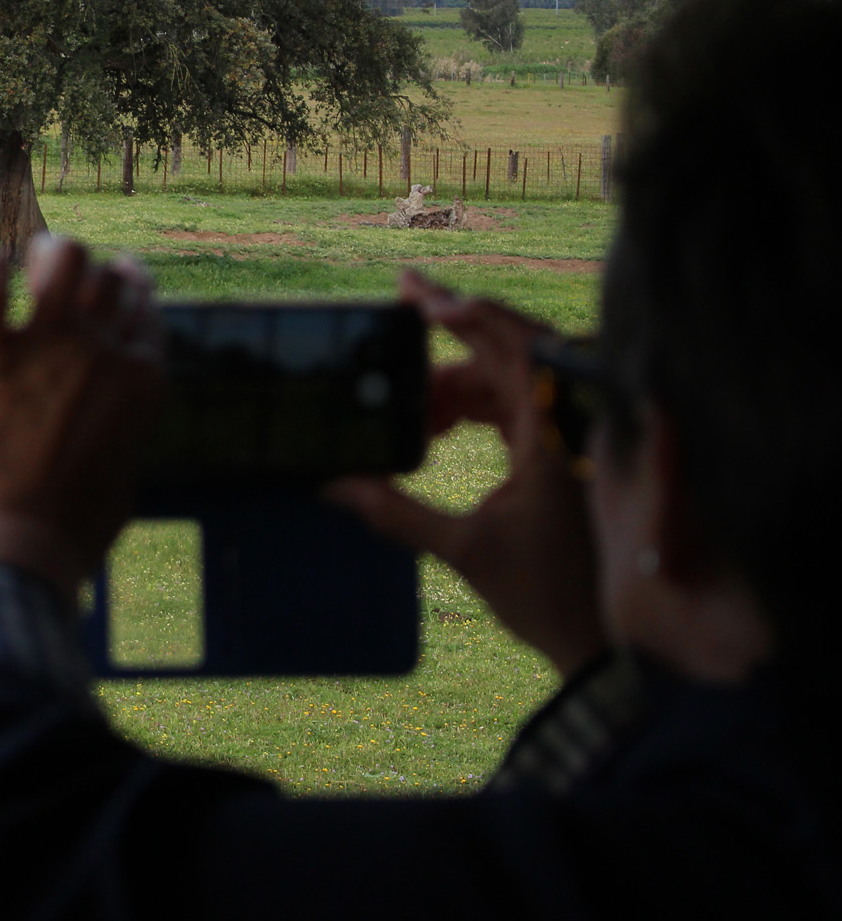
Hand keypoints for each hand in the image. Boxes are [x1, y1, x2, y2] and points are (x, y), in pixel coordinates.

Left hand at [0, 237, 165, 599]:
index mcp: (142, 379)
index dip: (129, 288)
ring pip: (63, 254)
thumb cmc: (70, 531)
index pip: (145, 305)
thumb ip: (123, 431)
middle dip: (85, 274)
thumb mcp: (123, 476)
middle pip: (106, 275)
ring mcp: (46, 346)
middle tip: (57, 287)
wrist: (14, 547)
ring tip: (25, 272)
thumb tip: (116, 426)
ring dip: (45, 254)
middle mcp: (101, 351)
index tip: (111, 282)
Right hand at [326, 270, 605, 673]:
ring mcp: (568, 434)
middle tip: (401, 304)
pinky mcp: (561, 451)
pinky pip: (515, 402)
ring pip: (506, 375)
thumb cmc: (543, 595)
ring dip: (456, 382)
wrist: (598, 639)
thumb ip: (397, 511)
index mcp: (553, 435)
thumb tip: (336, 485)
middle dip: (451, 328)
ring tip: (410, 410)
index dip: (463, 312)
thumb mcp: (463, 550)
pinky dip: (474, 404)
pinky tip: (438, 426)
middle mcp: (567, 423)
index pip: (511, 345)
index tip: (415, 295)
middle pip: (508, 346)